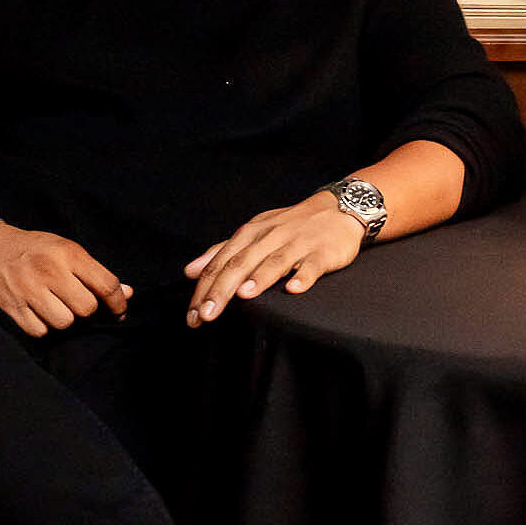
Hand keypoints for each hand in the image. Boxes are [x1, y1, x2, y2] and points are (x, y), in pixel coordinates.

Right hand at [0, 221, 132, 337]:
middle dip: (86, 310)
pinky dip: (44, 327)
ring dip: (65, 319)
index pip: (106, 285)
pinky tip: (39, 312)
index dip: (118, 303)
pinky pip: (41, 332)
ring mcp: (29, 290)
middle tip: (77, 302)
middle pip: (86, 308)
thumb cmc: (34, 249)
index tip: (119, 310)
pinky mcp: (12, 306)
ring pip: (65, 323)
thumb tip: (127, 294)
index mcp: (68, 253)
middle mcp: (49, 270)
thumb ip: (95, 272)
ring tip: (57, 306)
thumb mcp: (66, 250)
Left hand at [183, 192, 364, 327]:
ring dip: (259, 278)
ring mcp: (296, 244)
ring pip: (274, 261)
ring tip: (243, 295)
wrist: (336, 210)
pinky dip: (302, 277)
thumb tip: (190, 271)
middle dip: (221, 290)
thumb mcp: (252, 233)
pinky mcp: (322, 252)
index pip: (221, 262)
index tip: (191, 314)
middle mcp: (269, 237)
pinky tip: (293, 289)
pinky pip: (311, 266)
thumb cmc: (289, 226)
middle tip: (206, 315)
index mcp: (250, 235)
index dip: (204, 288)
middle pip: (241, 264)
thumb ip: (221, 252)